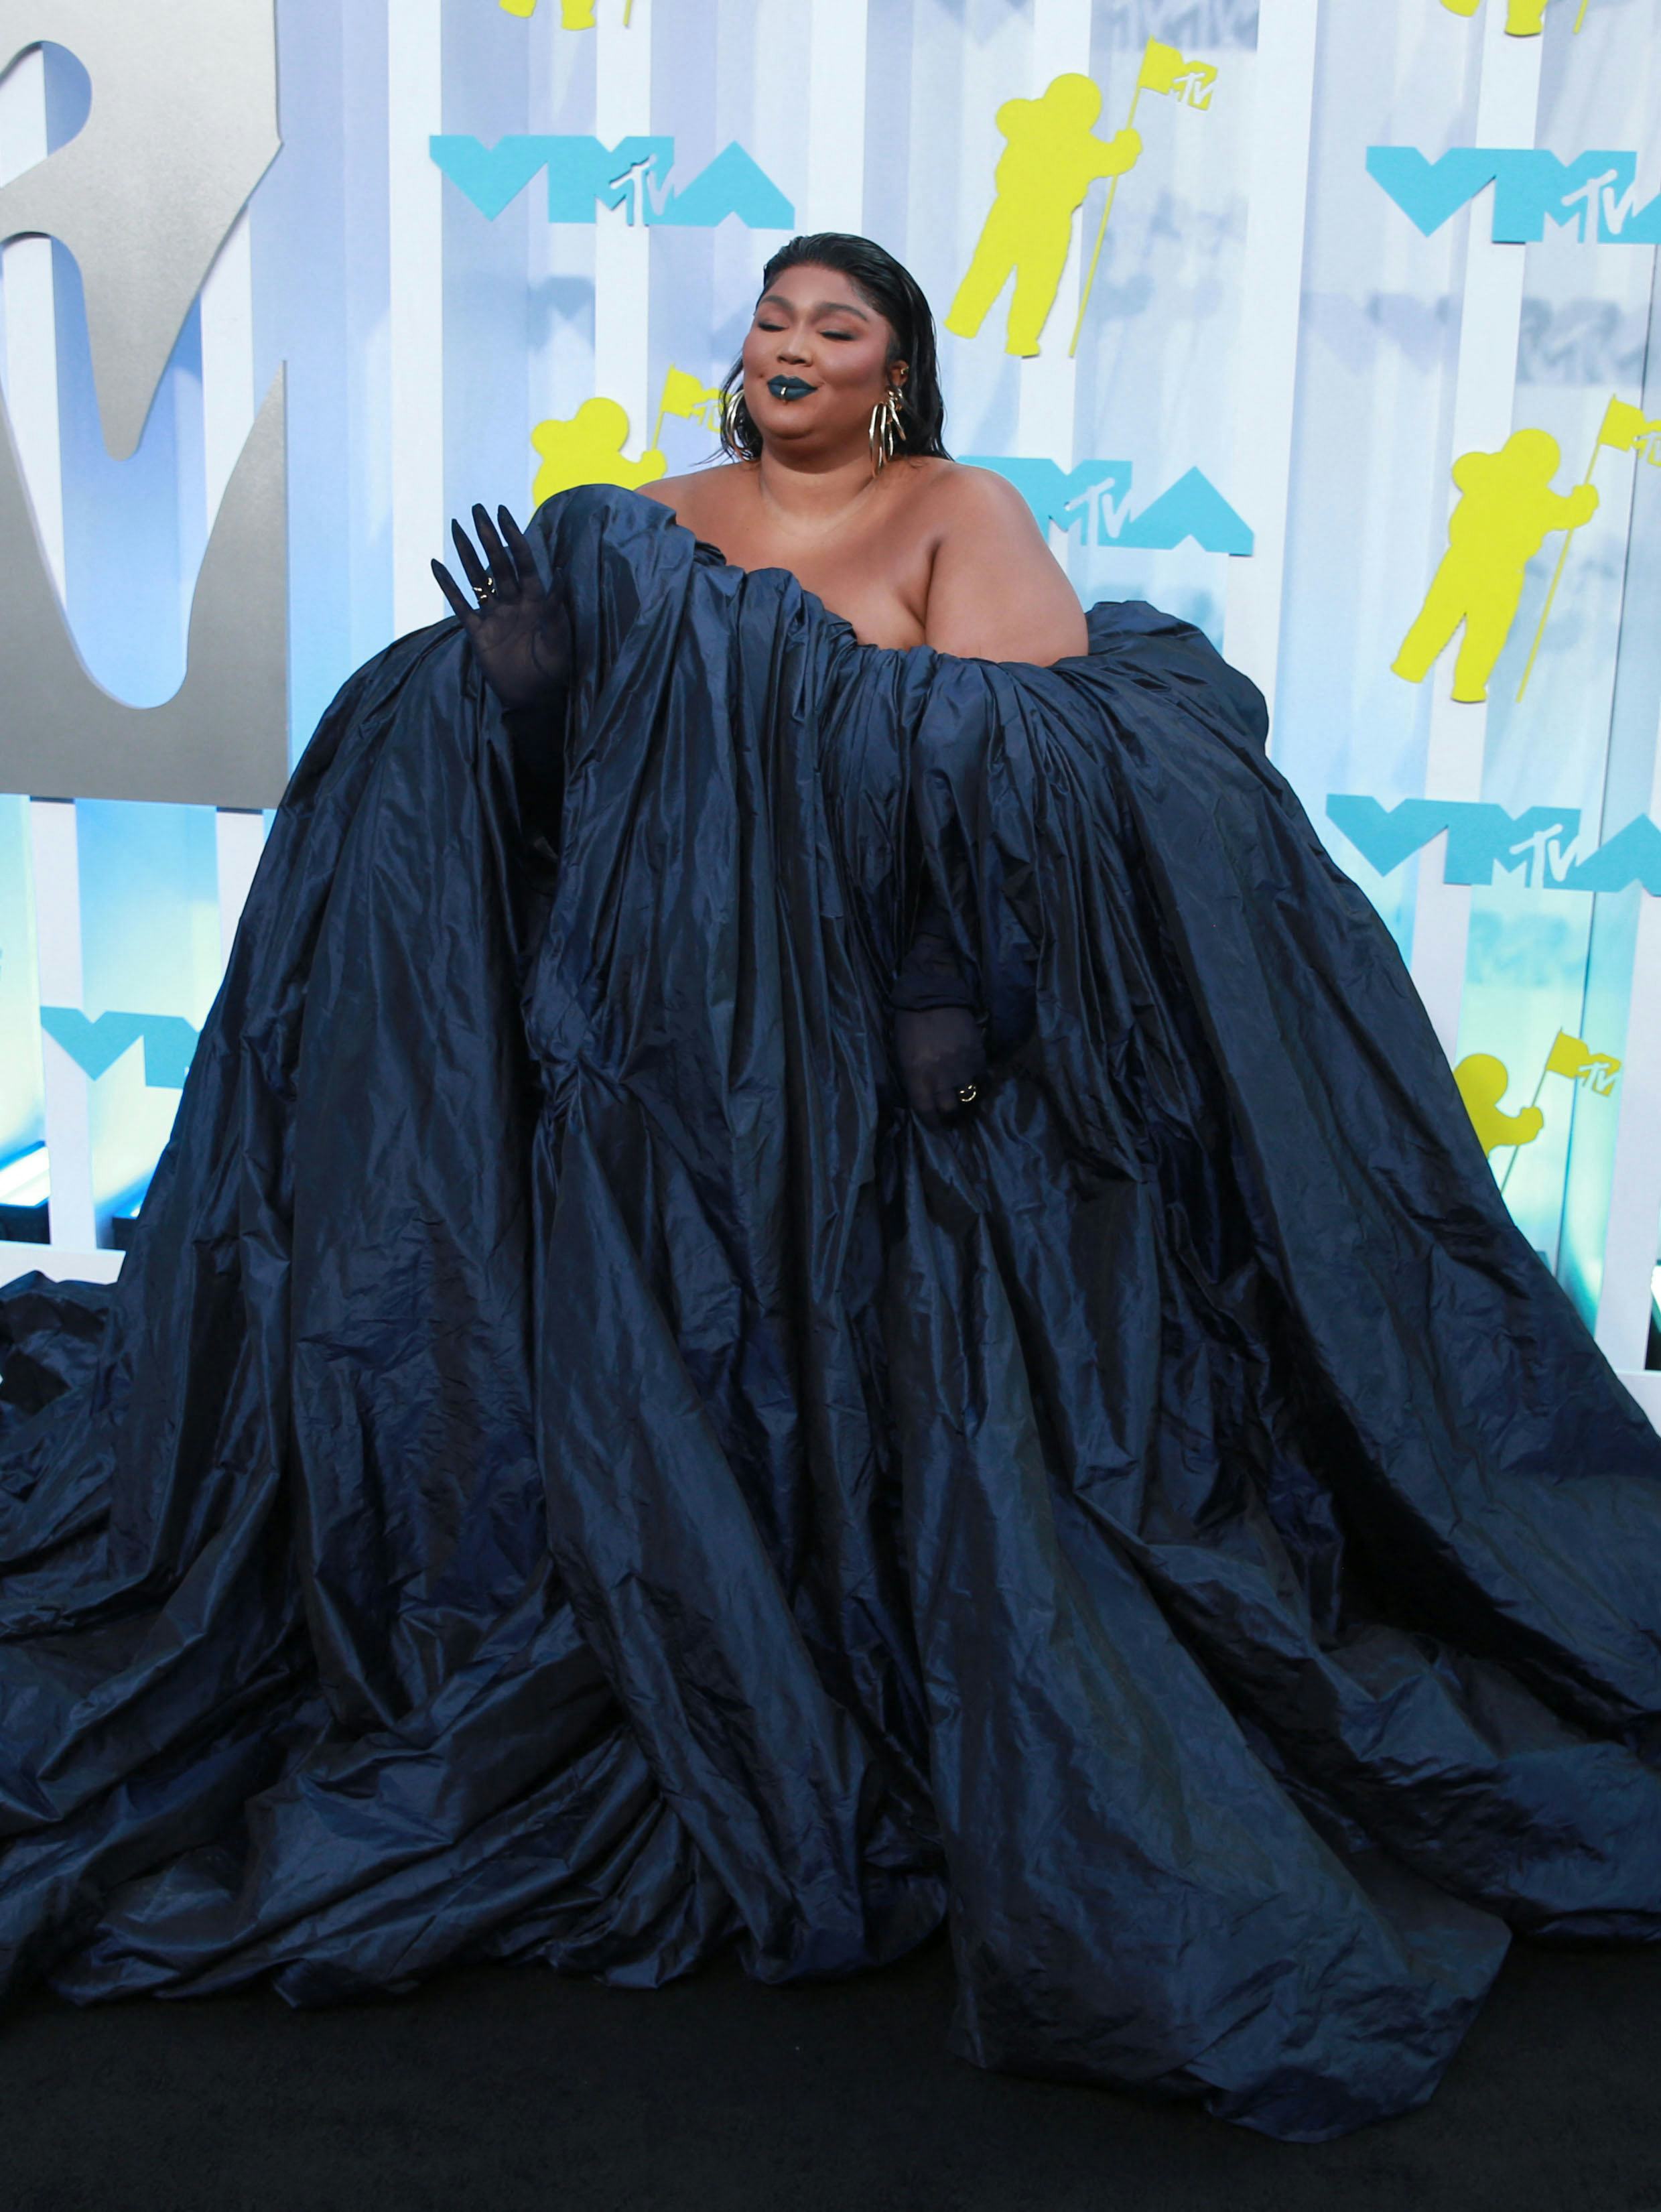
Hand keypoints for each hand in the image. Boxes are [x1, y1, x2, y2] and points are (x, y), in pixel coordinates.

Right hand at [431, 504, 571, 712]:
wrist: (535, 699)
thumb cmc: (554, 669)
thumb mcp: (560, 638)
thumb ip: (557, 607)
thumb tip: (562, 571)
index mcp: (535, 600)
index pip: (523, 561)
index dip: (513, 537)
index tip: (504, 513)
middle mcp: (513, 602)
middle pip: (498, 563)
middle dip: (488, 536)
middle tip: (477, 509)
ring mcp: (494, 615)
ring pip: (477, 578)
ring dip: (467, 552)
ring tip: (456, 526)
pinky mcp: (478, 632)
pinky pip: (460, 605)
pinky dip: (448, 586)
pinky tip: (436, 565)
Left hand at [894, 1005, 986, 1128]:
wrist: (932, 994)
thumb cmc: (910, 1025)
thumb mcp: (901, 1055)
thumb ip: (911, 1080)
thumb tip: (924, 1101)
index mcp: (916, 1074)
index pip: (926, 1110)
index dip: (932, 1123)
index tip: (937, 1128)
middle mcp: (940, 1074)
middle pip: (950, 1108)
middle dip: (949, 1113)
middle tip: (951, 1113)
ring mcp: (961, 1064)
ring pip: (968, 1096)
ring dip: (966, 1099)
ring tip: (964, 1097)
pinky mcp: (977, 1054)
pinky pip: (982, 1078)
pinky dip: (980, 1083)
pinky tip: (976, 1081)